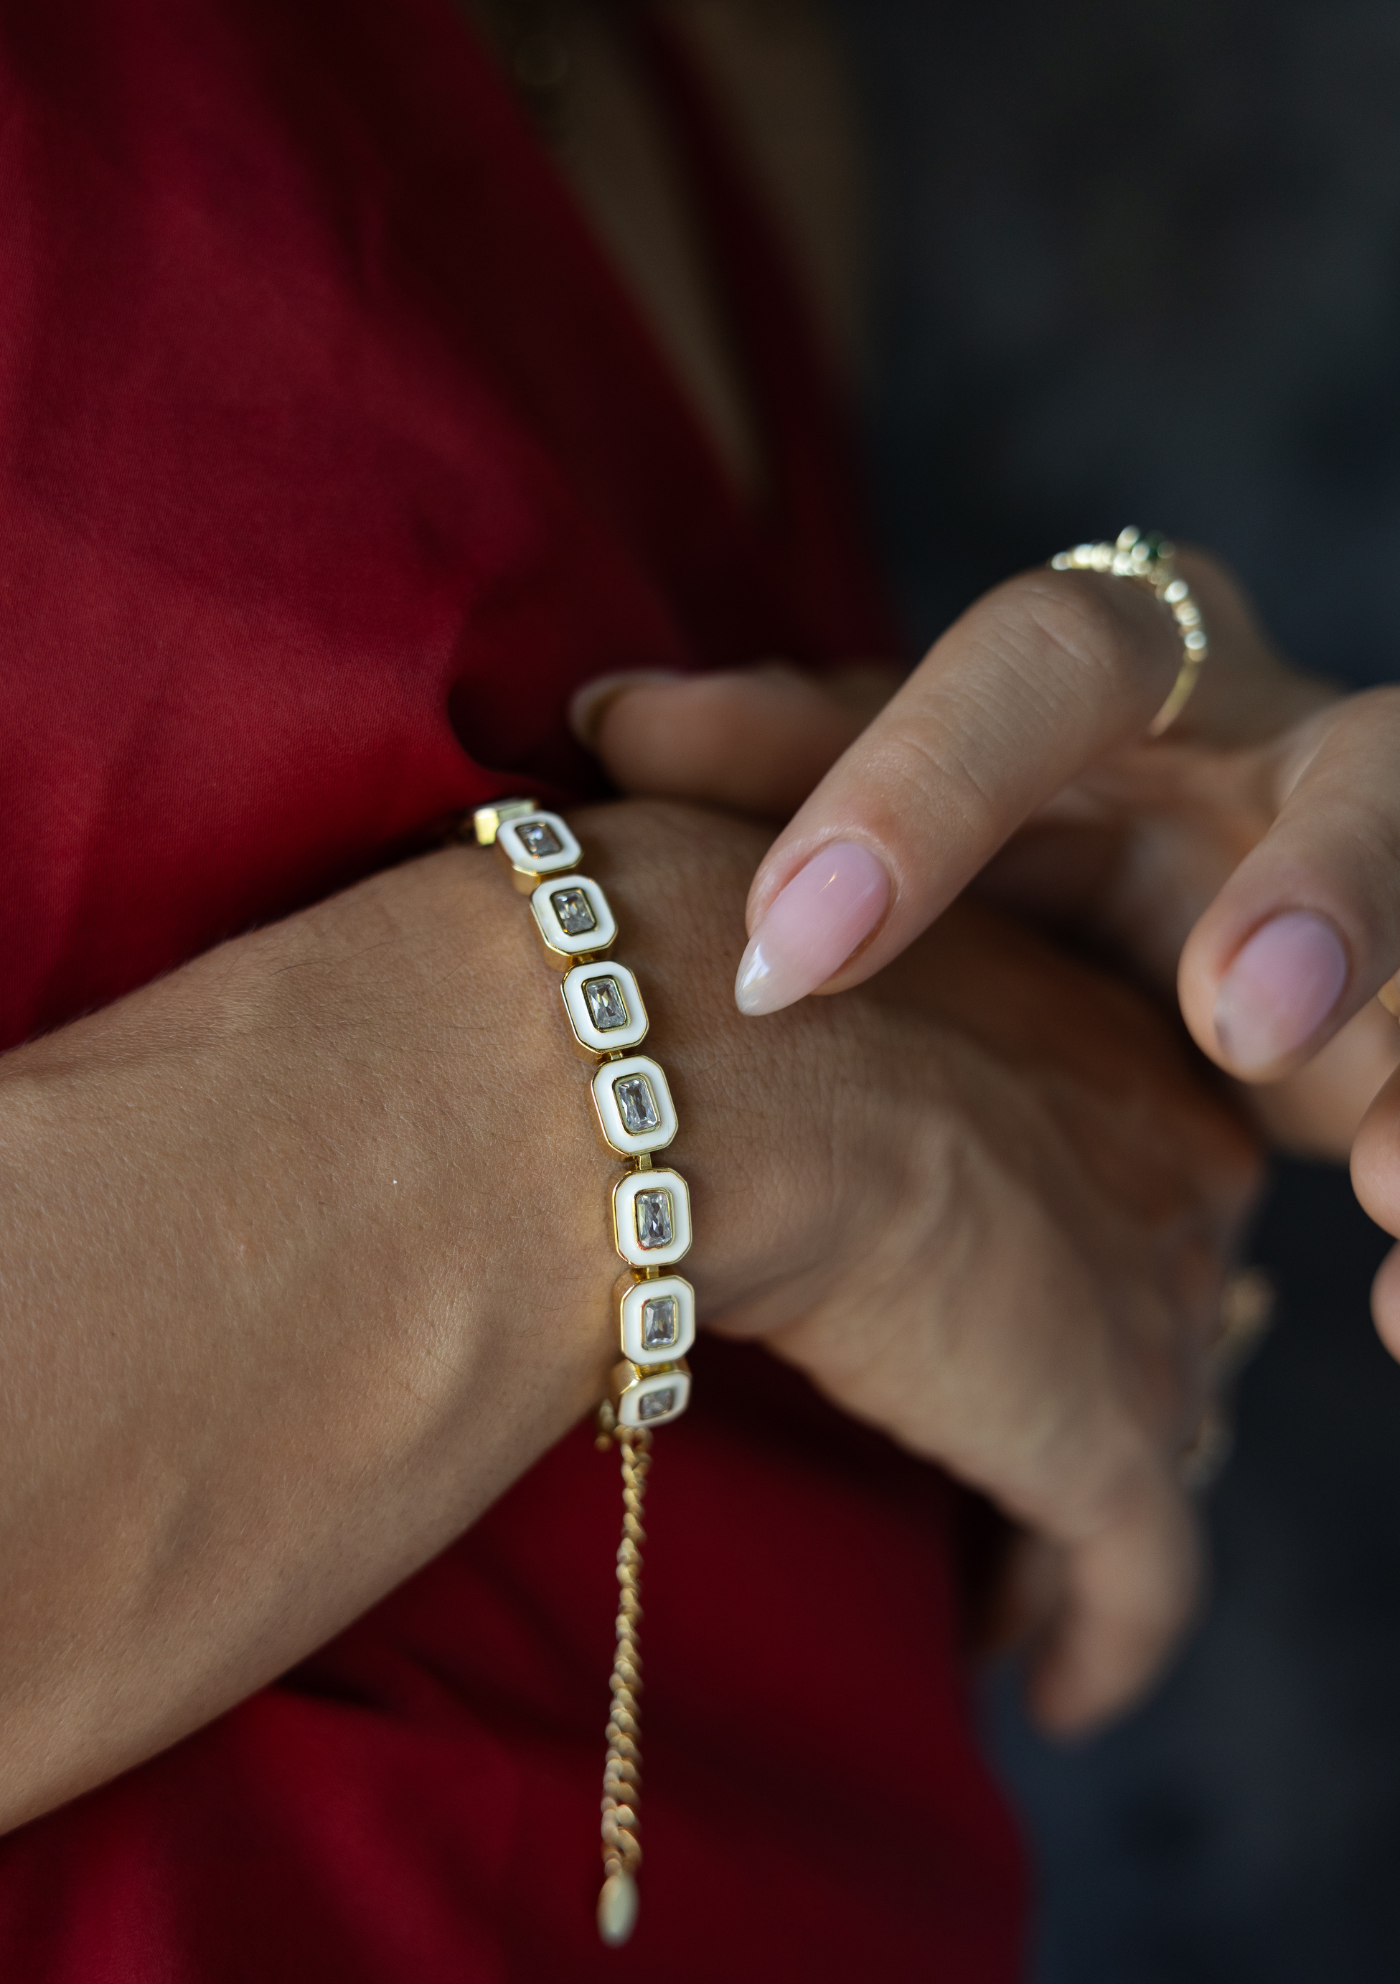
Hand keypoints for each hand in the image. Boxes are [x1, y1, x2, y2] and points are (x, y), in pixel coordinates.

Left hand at [575, 555, 1399, 1158]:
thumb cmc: (1011, 837)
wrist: (1194, 918)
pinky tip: (1393, 1302)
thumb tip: (605, 716)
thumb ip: (786, 758)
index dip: (925, 787)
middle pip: (1362, 774)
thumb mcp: (908, 797)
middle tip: (1240, 1021)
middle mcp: (1286, 759)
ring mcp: (1379, 888)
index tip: (790, 952)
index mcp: (1129, 679)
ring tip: (1383, 1190)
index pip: (1044, 666)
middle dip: (1328, 888)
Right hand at [581, 802, 1259, 1733]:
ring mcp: (1148, 1306)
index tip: (985, 1312)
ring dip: (1072, 1524)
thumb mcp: (792, 969)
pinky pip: (1142, 1583)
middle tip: (996, 1450)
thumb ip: (826, 1023)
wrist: (683, 1063)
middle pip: (1153, 1307)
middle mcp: (1167, 1171)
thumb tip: (730, 1049)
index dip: (1064, 1256)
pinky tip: (1059, 1694)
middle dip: (1084, 1382)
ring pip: (1149, 1446)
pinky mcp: (1105, 1444)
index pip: (1127, 1177)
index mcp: (1105, 1041)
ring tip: (1005, 1588)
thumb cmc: (694, 984)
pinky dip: (1106, 1644)